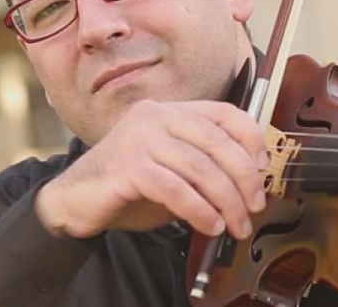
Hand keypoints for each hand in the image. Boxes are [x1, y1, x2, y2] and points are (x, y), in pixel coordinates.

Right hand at [35, 100, 267, 239]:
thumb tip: (250, 183)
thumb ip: (206, 167)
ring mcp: (139, 138)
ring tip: (234, 225)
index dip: (251, 139)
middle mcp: (156, 116)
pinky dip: (199, 210)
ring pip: (201, 168)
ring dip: (226, 201)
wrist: (73, 202)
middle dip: (244, 179)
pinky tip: (209, 225)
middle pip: (218, 142)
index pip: (225, 114)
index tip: (264, 167)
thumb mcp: (174, 170)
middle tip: (254, 207)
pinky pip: (176, 189)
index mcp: (171, 111)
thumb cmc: (127, 187)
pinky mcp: (127, 165)